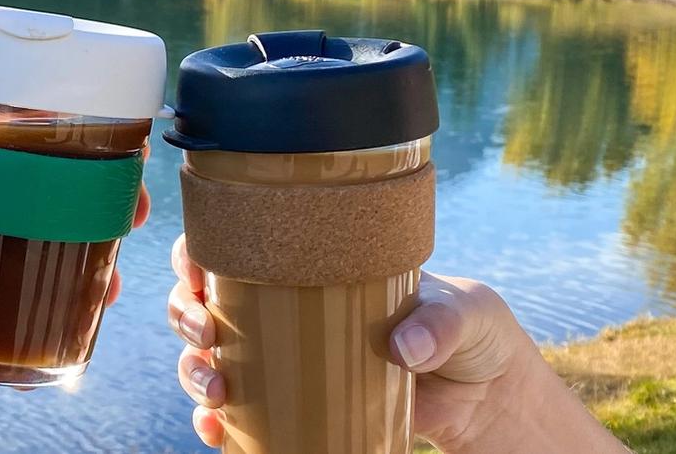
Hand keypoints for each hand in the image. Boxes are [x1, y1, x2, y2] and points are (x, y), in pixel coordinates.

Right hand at [166, 236, 626, 453]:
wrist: (488, 396)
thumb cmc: (476, 333)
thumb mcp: (470, 314)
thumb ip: (442, 323)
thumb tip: (401, 348)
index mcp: (320, 266)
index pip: (244, 245)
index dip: (202, 253)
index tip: (196, 270)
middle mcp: (292, 309)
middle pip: (209, 302)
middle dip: (187, 315)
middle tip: (205, 332)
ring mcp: (292, 361)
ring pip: (214, 359)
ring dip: (195, 371)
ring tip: (215, 386)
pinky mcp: (301, 408)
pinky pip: (242, 416)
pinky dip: (217, 424)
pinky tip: (216, 430)